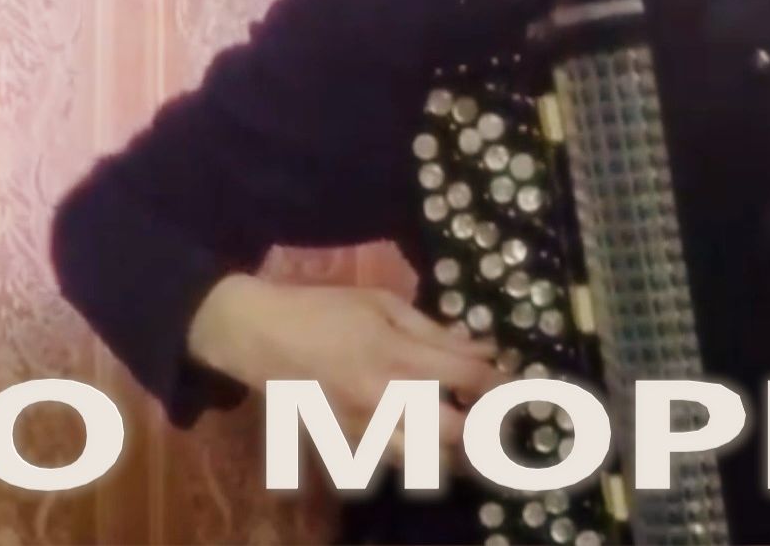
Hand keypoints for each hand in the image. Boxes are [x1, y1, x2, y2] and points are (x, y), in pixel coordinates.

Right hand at [189, 274, 510, 467]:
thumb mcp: (384, 305)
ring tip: (475, 440)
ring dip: (458, 454)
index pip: (469, 379)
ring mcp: (364, 429)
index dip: (500, 381)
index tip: (513, 378)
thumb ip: (436, 332)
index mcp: (397, 358)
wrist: (256, 336)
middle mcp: (385, 401)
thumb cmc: (324, 310)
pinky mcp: (345, 444)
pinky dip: (421, 459)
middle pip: (456, 433)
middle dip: (487, 428)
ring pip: (427, 462)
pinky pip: (394, 463)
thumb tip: (483, 347)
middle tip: (501, 417)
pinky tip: (432, 444)